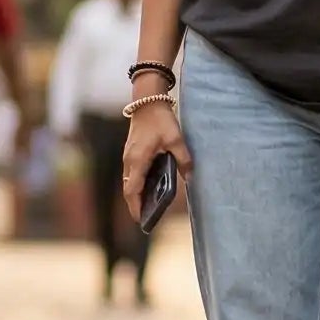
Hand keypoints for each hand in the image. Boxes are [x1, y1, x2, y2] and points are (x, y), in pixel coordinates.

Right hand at [120, 99, 191, 218]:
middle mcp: (129, 160)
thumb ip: (183, 159)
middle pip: (128, 189)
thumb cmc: (160, 119)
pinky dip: (136, 184)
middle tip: (145, 219)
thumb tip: (190, 178)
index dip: (136, 206)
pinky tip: (148, 187)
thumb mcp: (176, 139)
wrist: (147, 100)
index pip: (133, 190)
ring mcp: (128, 156)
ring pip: (128, 181)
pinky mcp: (131, 152)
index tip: (141, 219)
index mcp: (138, 160)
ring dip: (135, 195)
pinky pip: (131, 173)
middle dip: (135, 205)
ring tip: (147, 207)